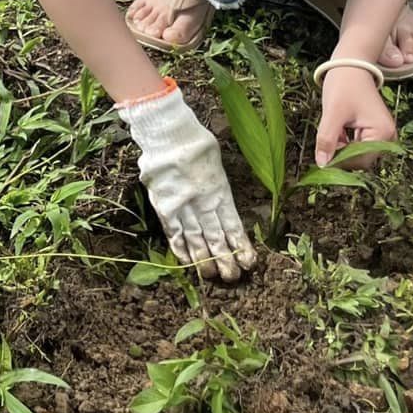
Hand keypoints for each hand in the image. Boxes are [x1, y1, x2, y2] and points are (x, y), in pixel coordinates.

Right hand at [117, 84, 256, 280]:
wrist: (166, 134)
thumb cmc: (194, 142)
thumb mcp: (216, 160)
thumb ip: (217, 183)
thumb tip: (216, 195)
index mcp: (219, 191)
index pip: (233, 226)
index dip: (241, 246)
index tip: (249, 263)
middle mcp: (202, 203)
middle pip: (216, 238)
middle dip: (225, 260)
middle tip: (232, 278)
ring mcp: (182, 207)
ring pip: (196, 240)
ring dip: (204, 260)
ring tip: (212, 276)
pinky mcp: (164, 207)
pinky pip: (173, 232)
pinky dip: (180, 248)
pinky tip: (187, 263)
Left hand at [314, 65, 396, 170]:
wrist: (351, 64)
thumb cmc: (344, 84)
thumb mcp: (333, 113)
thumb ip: (327, 139)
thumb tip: (322, 165)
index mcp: (382, 133)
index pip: (360, 161)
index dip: (339, 161)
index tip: (321, 158)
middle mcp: (387, 137)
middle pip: (359, 159)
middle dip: (340, 151)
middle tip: (326, 137)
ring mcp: (382, 134)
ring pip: (356, 153)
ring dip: (341, 145)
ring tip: (335, 126)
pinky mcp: (374, 132)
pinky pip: (356, 144)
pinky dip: (344, 140)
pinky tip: (339, 126)